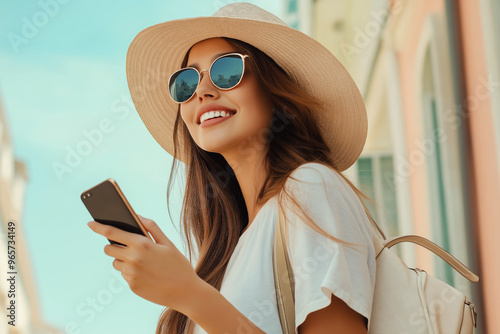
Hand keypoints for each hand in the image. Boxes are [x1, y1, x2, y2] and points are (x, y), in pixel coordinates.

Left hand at [87, 215, 202, 310]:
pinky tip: (147, 274)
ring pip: (116, 263)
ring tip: (144, 263)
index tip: (90, 223)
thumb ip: (151, 227)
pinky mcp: (131, 286)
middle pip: (109, 249)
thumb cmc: (178, 264)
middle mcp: (133, 259)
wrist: (185, 292)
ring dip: (124, 260)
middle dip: (114, 246)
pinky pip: (124, 275)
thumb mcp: (168, 243)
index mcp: (141, 244)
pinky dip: (132, 272)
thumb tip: (137, 216)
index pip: (112, 233)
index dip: (98, 227)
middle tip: (127, 246)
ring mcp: (131, 274)